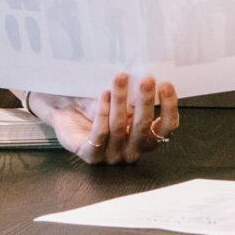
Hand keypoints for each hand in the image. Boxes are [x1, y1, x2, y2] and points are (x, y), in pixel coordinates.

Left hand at [28, 72, 178, 165]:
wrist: (65, 109)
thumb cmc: (97, 102)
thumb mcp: (122, 99)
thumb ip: (136, 96)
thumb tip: (151, 78)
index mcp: (144, 138)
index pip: (165, 129)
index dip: (169, 109)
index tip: (166, 85)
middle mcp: (131, 151)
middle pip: (143, 129)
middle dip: (146, 102)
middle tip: (147, 80)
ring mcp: (111, 156)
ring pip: (120, 128)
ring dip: (121, 100)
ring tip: (120, 78)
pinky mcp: (90, 155)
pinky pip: (99, 134)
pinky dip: (103, 112)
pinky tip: (104, 94)